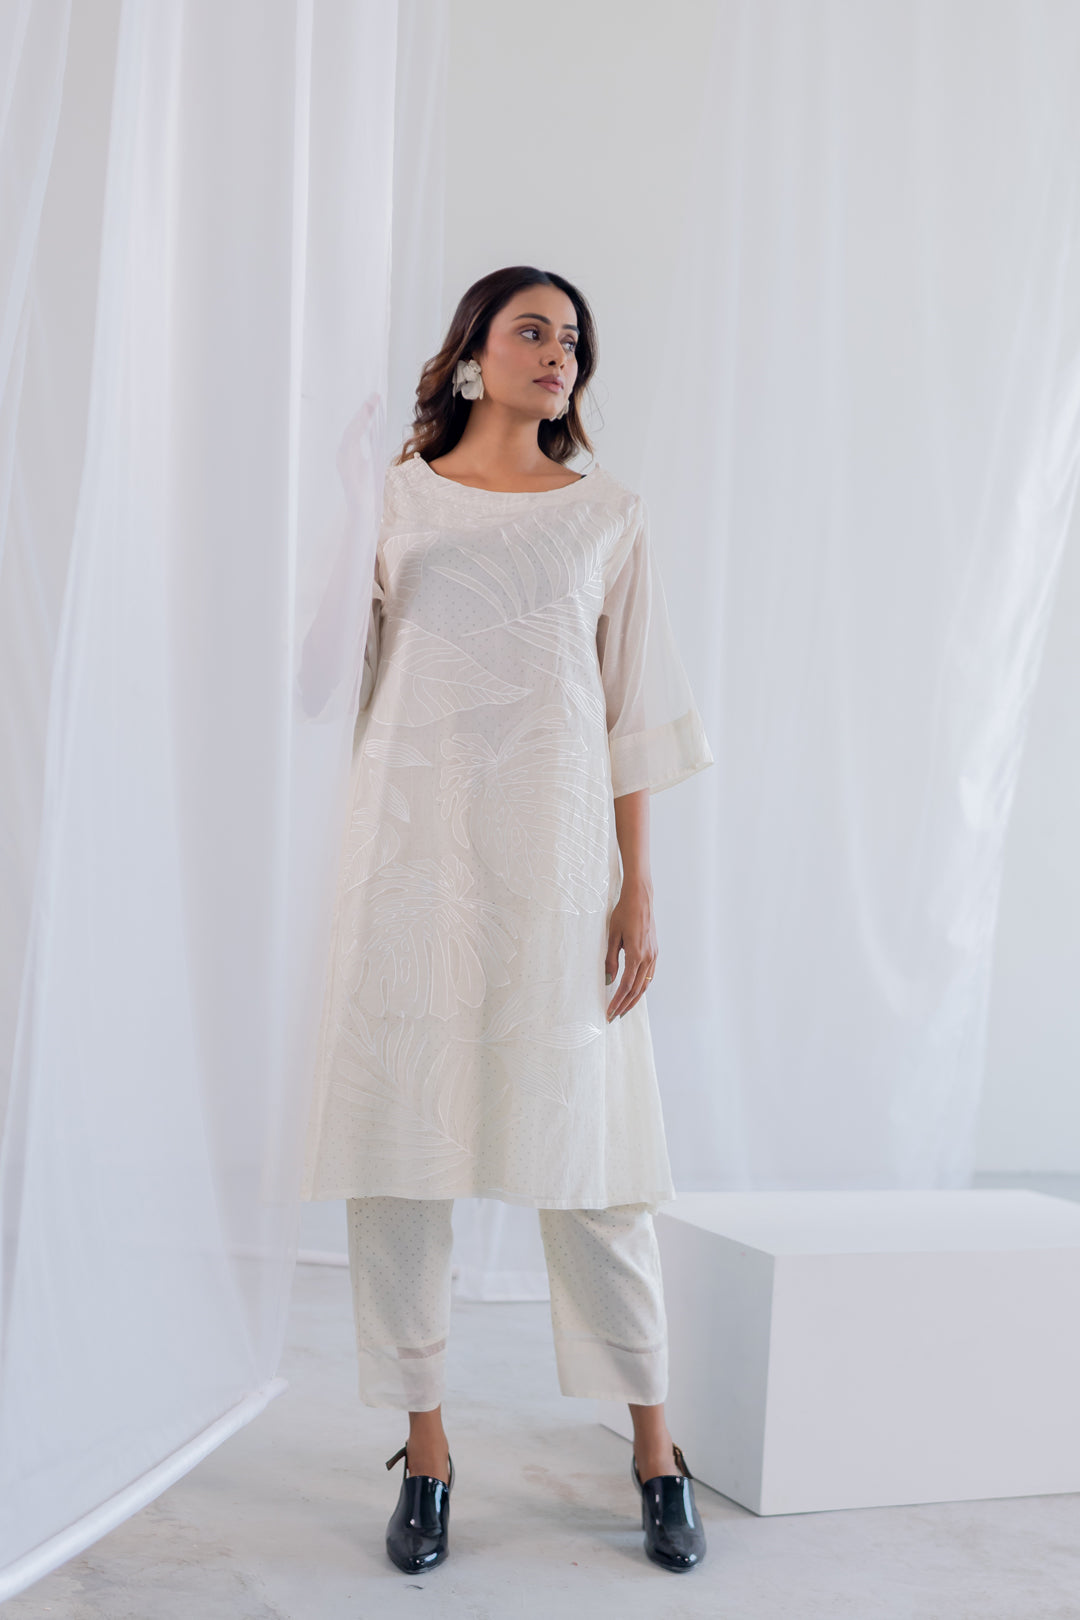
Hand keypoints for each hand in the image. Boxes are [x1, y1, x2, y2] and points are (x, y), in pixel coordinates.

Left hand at [605, 876, 656, 1019]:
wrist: (641, 898)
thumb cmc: (624, 913)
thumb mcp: (612, 936)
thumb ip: (610, 960)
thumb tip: (608, 980)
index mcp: (636, 954)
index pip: (625, 985)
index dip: (617, 1001)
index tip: (609, 1012)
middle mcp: (648, 957)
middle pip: (637, 989)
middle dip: (625, 1005)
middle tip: (614, 1017)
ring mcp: (653, 955)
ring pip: (645, 984)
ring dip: (635, 998)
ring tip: (624, 1009)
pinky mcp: (655, 951)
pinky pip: (649, 975)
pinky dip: (642, 987)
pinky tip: (635, 991)